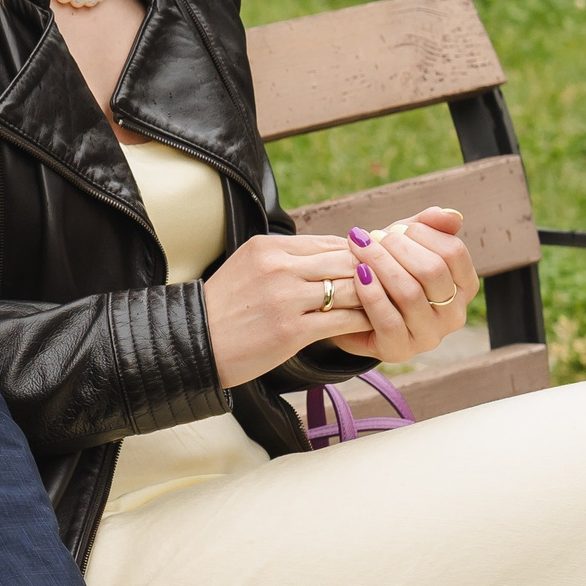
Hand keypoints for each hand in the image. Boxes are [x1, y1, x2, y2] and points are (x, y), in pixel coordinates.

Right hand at [201, 231, 377, 387]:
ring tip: (385, 305)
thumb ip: (288, 258)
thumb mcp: (249, 266)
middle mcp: (278, 267)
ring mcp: (285, 298)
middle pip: (346, 261)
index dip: (358, 256)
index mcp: (268, 247)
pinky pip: (344, 319)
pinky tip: (370, 325)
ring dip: (373, 298)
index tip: (372, 268)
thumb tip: (335, 255)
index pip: (331, 243)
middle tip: (391, 286)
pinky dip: (363, 321)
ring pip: (351, 288)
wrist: (195, 343)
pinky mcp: (291, 330)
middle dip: (372, 274)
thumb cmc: (225, 308)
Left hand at [329, 207, 474, 363]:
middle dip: (397, 247)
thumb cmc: (384, 273)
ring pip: (409, 292)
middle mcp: (454, 314)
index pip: (454, 252)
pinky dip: (371, 292)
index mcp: (464, 286)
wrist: (351, 311)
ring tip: (357, 246)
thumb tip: (451, 215)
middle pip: (432, 270)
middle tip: (369, 236)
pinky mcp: (400, 349)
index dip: (422, 234)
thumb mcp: (405, 247)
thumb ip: (427, 228)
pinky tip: (357, 273)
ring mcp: (429, 335)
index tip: (394, 228)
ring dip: (379, 263)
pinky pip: (387, 318)